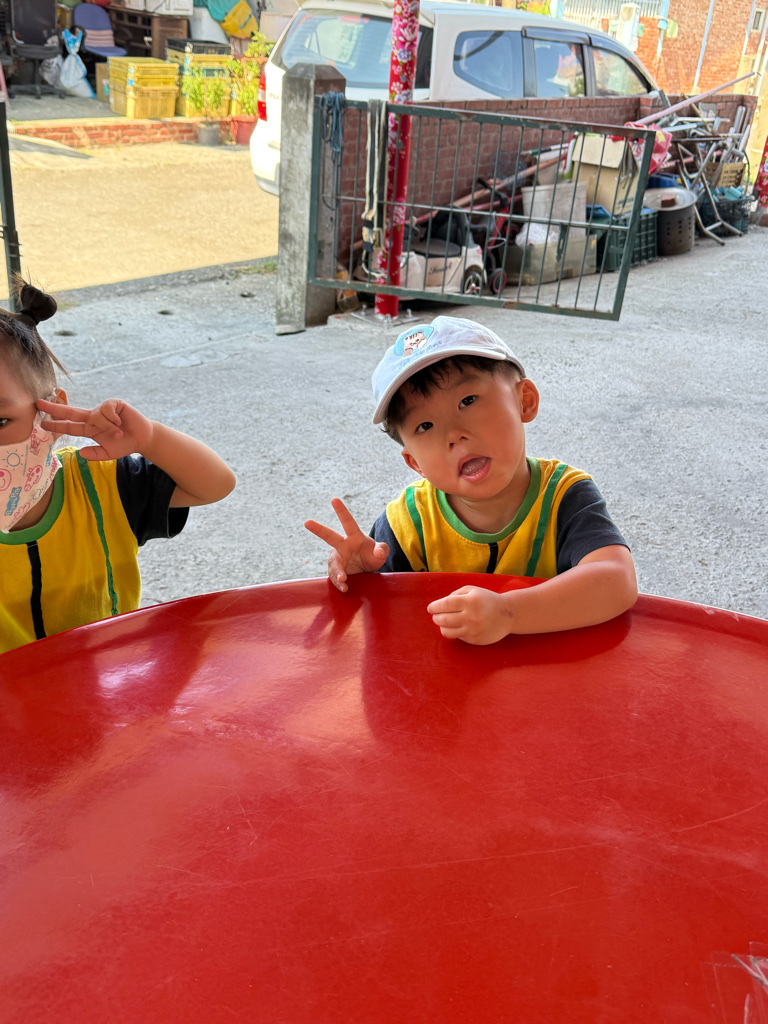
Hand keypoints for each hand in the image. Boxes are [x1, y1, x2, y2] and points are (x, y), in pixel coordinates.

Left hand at [37, 398, 153, 461]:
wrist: (143, 438)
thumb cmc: (124, 445)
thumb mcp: (108, 454)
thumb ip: (95, 454)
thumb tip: (81, 453)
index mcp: (90, 429)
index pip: (70, 426)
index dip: (56, 424)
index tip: (42, 424)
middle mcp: (94, 417)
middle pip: (71, 412)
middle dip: (55, 408)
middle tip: (39, 403)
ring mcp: (103, 410)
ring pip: (95, 416)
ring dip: (106, 426)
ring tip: (118, 432)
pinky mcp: (114, 403)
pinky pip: (106, 409)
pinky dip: (112, 418)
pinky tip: (120, 422)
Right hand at [305, 498, 388, 592]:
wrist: (366, 571)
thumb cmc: (372, 557)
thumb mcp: (380, 554)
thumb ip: (382, 549)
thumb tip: (379, 550)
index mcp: (354, 537)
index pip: (348, 522)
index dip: (341, 511)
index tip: (334, 499)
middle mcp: (342, 546)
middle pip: (329, 536)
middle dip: (318, 528)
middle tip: (307, 522)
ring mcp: (337, 558)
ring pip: (334, 564)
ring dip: (337, 571)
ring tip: (343, 579)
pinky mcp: (335, 571)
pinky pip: (335, 577)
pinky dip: (339, 583)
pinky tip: (344, 588)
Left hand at [427, 586, 511, 644]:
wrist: (508, 615)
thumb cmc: (487, 600)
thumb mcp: (472, 590)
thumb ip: (454, 595)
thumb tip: (439, 605)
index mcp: (469, 601)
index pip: (444, 605)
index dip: (434, 607)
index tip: (430, 608)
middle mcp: (470, 616)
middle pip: (443, 619)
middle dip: (436, 617)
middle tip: (436, 615)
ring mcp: (472, 630)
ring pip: (447, 631)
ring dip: (441, 626)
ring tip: (444, 622)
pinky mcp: (474, 640)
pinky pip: (457, 637)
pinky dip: (454, 631)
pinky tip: (458, 626)